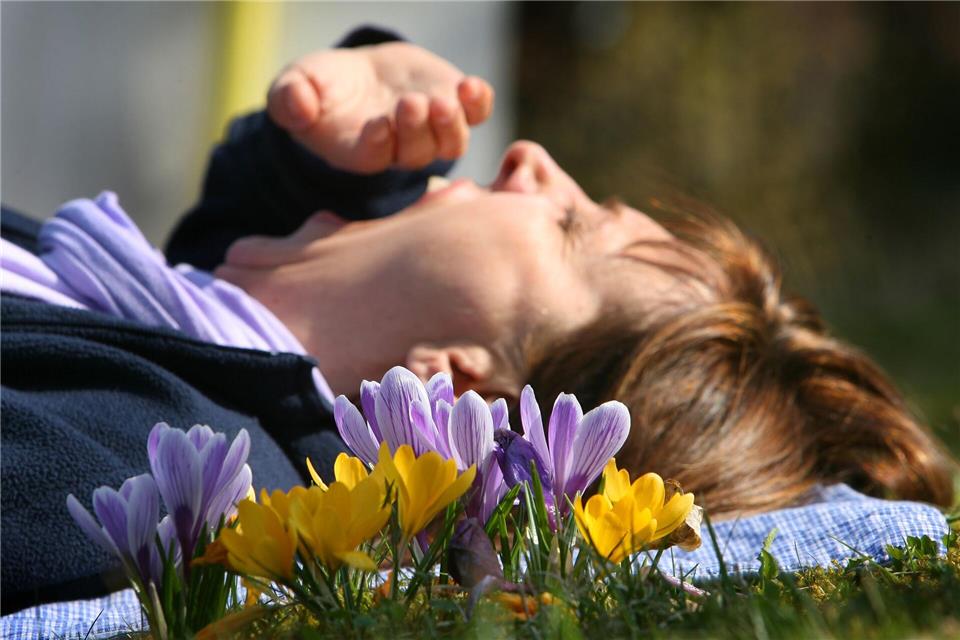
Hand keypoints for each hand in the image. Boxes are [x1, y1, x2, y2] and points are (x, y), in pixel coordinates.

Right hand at [267, 42, 494, 173]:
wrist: (360, 77)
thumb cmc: (321, 89)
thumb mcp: (294, 87)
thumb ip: (290, 99)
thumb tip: (297, 107)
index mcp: (361, 152)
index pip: (374, 158)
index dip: (378, 144)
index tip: (377, 124)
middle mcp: (401, 150)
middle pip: (416, 152)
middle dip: (415, 130)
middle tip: (409, 104)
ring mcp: (432, 131)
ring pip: (450, 141)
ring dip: (450, 123)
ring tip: (444, 101)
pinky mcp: (455, 107)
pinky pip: (475, 114)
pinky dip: (477, 103)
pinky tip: (470, 86)